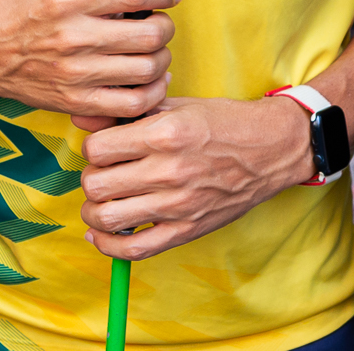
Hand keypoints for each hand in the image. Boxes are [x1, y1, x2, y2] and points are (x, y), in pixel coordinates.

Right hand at [0, 0, 178, 117]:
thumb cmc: (21, 9)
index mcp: (70, 1)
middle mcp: (74, 37)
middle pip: (148, 35)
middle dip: (166, 26)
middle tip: (161, 23)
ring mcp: (75, 74)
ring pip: (146, 70)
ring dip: (163, 59)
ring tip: (156, 51)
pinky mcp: (75, 101)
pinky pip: (129, 105)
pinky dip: (151, 94)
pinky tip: (149, 81)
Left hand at [73, 94, 313, 259]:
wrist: (272, 148)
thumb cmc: (224, 122)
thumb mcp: (177, 104)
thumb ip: (128, 112)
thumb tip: (80, 118)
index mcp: (165, 133)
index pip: (97, 148)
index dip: (92, 146)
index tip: (103, 147)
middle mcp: (169, 170)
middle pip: (95, 184)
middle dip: (91, 178)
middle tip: (103, 173)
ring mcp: (178, 205)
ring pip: (107, 218)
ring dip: (95, 211)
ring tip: (103, 201)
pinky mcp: (187, 230)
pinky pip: (134, 250)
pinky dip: (109, 246)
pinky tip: (104, 234)